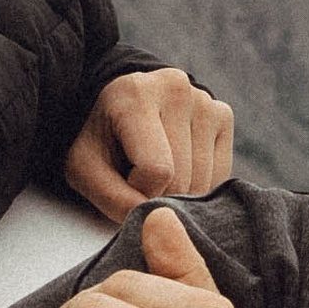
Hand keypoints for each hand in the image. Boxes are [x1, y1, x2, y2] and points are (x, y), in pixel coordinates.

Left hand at [64, 67, 233, 221]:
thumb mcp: (85, 168)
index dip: (139, 190)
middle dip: (160, 194)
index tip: (124, 181)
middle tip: (140, 179)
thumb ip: (113, 198)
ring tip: (157, 172)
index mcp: (136, 95)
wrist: (120, 109)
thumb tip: (156, 218)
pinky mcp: (223, 115)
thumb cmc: (101, 140)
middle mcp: (177, 90)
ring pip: (204, 179)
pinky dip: (200, 184)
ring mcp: (205, 100)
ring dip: (180, 192)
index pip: (157, 169)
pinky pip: (220, 174)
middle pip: (182, 177)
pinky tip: (179, 168)